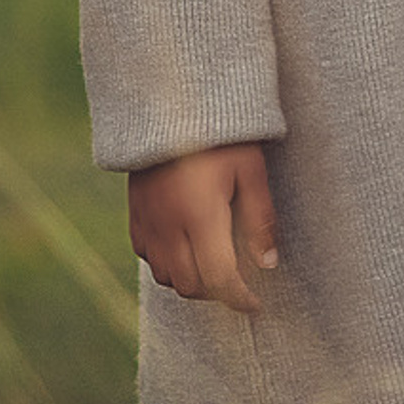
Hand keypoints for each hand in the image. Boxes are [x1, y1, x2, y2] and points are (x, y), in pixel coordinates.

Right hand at [127, 143, 278, 313]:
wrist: (173, 99)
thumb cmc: (221, 134)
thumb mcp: (251, 170)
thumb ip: (260, 219)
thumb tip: (268, 264)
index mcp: (201, 214)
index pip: (219, 279)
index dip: (239, 299)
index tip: (256, 304)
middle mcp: (169, 225)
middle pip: (191, 286)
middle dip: (217, 292)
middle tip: (238, 282)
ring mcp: (148, 221)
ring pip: (166, 277)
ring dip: (191, 281)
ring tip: (213, 264)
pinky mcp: (135, 213)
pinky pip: (147, 256)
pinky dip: (166, 263)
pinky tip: (184, 246)